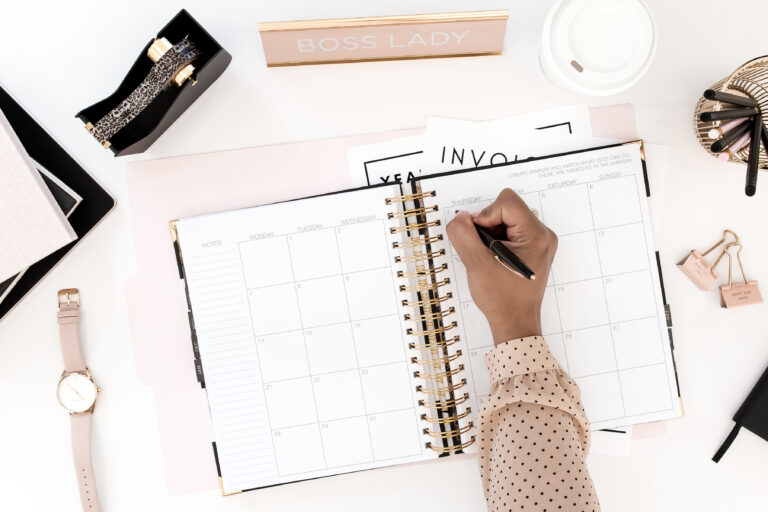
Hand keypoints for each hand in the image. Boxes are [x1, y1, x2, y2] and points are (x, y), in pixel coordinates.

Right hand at [446, 188, 557, 343]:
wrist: (514, 322)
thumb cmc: (502, 298)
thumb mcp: (475, 263)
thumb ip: (463, 234)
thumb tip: (461, 218)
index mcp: (536, 235)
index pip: (506, 202)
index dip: (485, 216)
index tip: (479, 238)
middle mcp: (543, 235)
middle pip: (507, 208)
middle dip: (488, 227)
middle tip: (485, 251)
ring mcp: (540, 242)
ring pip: (507, 219)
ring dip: (491, 235)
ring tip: (490, 258)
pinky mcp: (533, 249)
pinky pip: (511, 231)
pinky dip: (497, 241)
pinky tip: (494, 260)